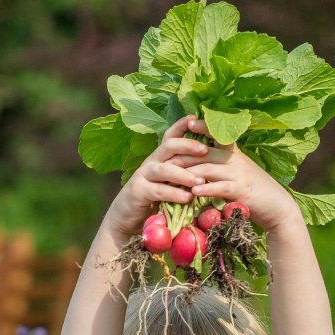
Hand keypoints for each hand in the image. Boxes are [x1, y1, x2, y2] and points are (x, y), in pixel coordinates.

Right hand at [101, 115, 209, 241]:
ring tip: (200, 182)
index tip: (195, 117)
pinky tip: (187, 198)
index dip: (181, 125)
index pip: (170, 136)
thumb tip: (209, 165)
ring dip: (183, 174)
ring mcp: (143, 176)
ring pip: (164, 169)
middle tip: (205, 150)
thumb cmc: (154, 198)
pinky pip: (158, 190)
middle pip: (168, 146)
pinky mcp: (138, 191)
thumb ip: (182, 172)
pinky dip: (174, 194)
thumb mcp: (168, 182)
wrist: (126, 216)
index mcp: (160, 157)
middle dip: (187, 145)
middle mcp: (151, 162)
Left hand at [182, 119, 302, 231]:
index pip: (217, 135)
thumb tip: (198, 163)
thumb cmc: (253, 189)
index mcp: (233, 153)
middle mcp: (235, 159)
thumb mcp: (237, 171)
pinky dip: (206, 188)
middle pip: (204, 152)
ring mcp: (238, 174)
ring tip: (170, 177)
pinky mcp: (241, 190)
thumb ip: (220, 164)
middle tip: (163, 159)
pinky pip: (221, 187)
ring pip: (208, 168)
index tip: (188, 122)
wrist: (277, 205)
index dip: (203, 127)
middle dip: (182, 155)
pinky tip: (193, 191)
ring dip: (188, 173)